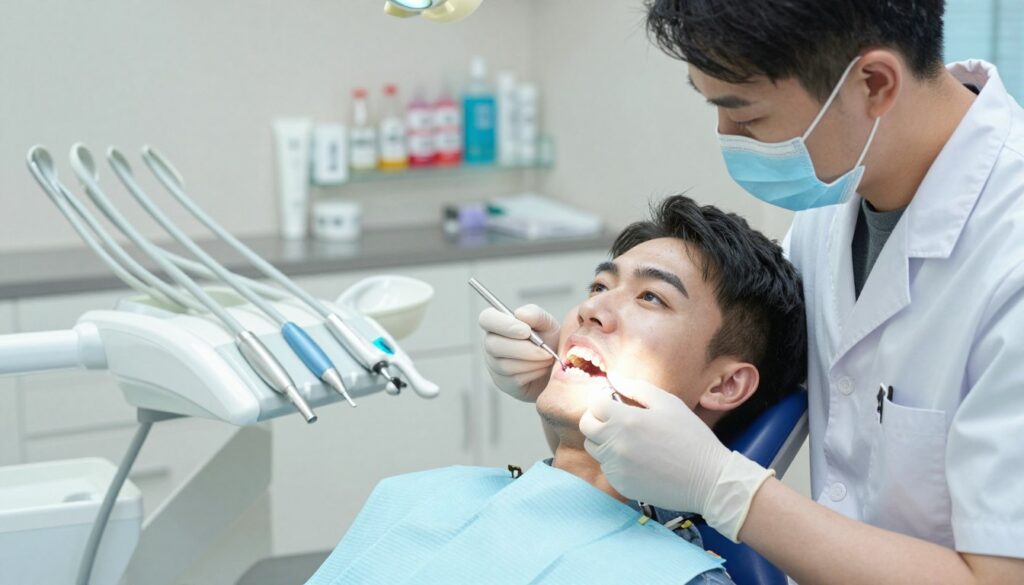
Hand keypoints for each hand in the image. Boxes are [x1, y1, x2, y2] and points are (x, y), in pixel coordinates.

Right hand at [479, 304, 560, 402]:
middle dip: (524, 349)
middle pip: (494, 346)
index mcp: (498, 323)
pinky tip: (542, 368)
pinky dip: (533, 373)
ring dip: (532, 362)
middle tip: (546, 351)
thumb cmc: (549, 341)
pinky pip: (514, 379)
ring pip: (505, 365)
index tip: (526, 331)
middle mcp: (491, 343)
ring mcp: (494, 365)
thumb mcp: (547, 324)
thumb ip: (535, 315)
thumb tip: (520, 314)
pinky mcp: (503, 382)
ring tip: (547, 358)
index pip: (486, 319)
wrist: (559, 366)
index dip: (504, 325)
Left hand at [579, 374, 773, 541]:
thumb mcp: (668, 403)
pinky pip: (607, 468)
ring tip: (630, 440)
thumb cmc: (691, 437)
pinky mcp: (620, 485)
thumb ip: (636, 388)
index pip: (594, 405)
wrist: (708, 480)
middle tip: (617, 419)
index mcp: (625, 420)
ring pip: (594, 448)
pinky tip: (639, 459)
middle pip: (587, 427)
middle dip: (597, 419)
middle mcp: (615, 445)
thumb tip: (613, 377)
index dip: (602, 400)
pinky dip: (616, 461)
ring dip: (604, 440)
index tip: (614, 402)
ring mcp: (616, 467)